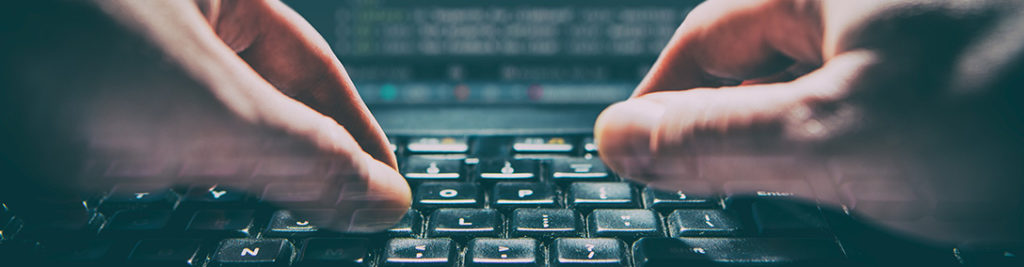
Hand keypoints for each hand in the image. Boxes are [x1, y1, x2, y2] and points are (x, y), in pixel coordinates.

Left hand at [0, 0, 408, 231]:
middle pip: (259, 119)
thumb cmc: (46, 41)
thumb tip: (382, 197)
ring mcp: (110, 76)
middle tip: (326, 241)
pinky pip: (125, 177)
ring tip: (253, 251)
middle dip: (290, 183)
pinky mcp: (59, 120)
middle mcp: (170, 30)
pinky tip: (161, 240)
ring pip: (190, 155)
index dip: (359, 141)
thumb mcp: (204, 113)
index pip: (319, 76)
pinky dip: (148, 215)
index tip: (387, 202)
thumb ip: (305, 159)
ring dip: (217, 208)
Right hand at [596, 0, 1023, 243]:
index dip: (662, 110)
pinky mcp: (958, 52)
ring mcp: (917, 21)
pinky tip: (898, 176)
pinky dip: (874, 139)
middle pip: (763, 64)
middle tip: (744, 203)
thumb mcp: (839, 137)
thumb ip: (712, 139)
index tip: (645, 169)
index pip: (700, 43)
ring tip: (835, 195)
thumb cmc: (1018, 107)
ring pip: (827, 85)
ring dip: (813, 144)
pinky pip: (886, 94)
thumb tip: (620, 137)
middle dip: (743, 135)